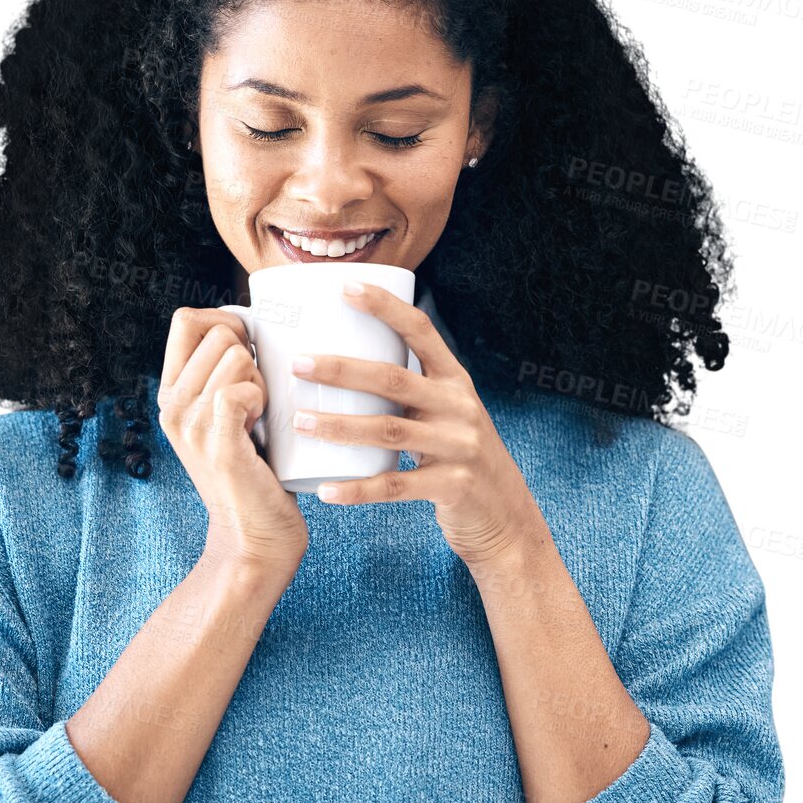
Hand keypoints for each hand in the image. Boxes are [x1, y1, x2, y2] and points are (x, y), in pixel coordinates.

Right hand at [158, 307, 307, 573]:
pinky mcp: (218, 445)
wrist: (254, 537)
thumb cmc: (254, 470)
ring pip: (234, 356)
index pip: (185, 319)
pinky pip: (240, 390)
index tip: (247, 351)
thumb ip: (221, 375)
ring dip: (259, 379)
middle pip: (217, 331)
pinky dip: (260, 400)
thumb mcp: (223, 415)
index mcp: (171, 392)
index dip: (224, 320)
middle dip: (249, 353)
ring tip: (258, 415)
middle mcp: (171, 405)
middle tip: (255, 396)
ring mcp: (191, 426)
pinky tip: (260, 426)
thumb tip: (252, 326)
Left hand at [287, 281, 542, 569]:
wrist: (505, 514)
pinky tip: (326, 490)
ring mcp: (458, 446)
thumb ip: (409, 391)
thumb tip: (340, 363)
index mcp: (455, 380)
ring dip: (339, 426)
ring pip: (388, 431)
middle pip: (393, 379)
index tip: (343, 288)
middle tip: (297, 365)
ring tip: (299, 422)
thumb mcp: (445, 413)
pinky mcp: (452, 486)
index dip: (384, 307)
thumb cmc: (456, 455)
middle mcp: (459, 407)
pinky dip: (357, 490)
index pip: (420, 330)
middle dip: (342, 370)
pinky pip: (395, 486)